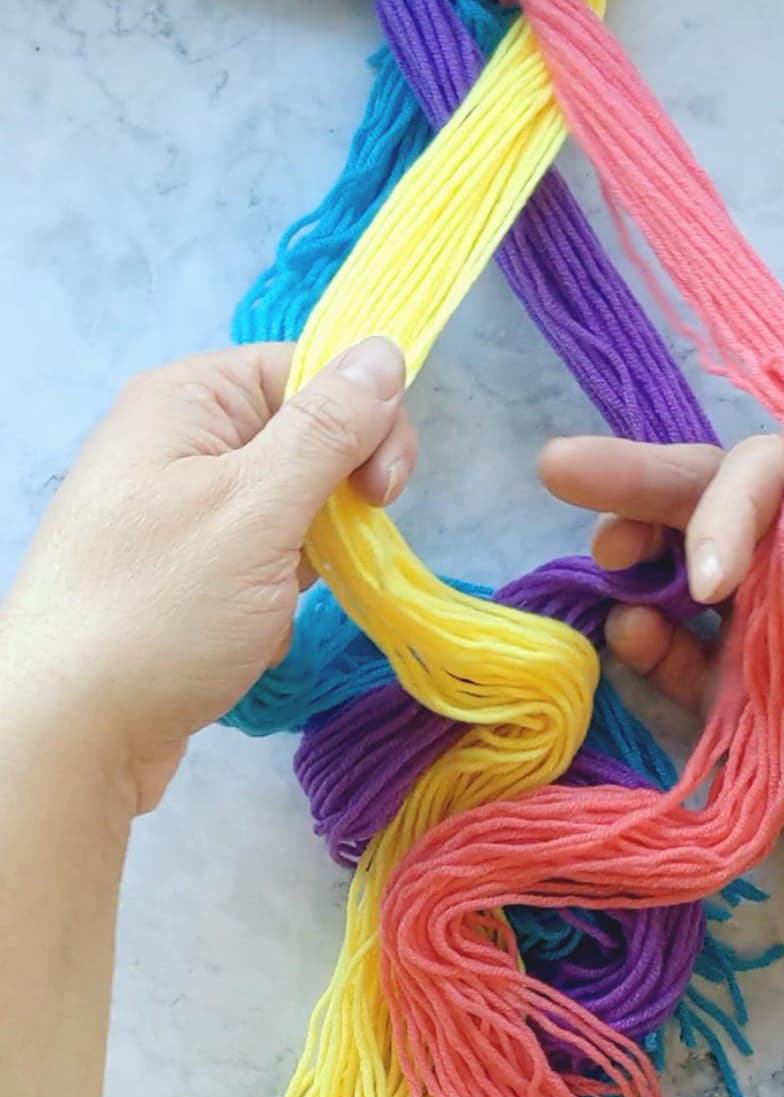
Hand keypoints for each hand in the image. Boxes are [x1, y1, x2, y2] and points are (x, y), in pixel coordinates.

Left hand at [1, 338, 415, 812]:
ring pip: (287, 513)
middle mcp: (177, 443)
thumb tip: (386, 351)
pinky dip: (272, 603)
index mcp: (186, 400)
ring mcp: (177, 513)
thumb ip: (327, 430)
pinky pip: (258, 567)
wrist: (72, 732)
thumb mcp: (257, 509)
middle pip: (302, 442)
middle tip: (331, 561)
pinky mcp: (182, 577)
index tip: (383, 493)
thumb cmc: (161, 611)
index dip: (363, 420)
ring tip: (269, 609)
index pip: (307, 371)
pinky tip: (250, 638)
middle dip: (332, 506)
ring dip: (303, 564)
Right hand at [541, 399, 783, 928]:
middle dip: (640, 487)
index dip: (725, 501)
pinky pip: (679, 657)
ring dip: (638, 559)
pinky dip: (647, 640)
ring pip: (686, 576)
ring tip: (601, 560)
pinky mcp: (738, 700)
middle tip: (560, 469)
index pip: (776, 475)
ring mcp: (771, 637)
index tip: (712, 573)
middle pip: (716, 509)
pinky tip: (626, 632)